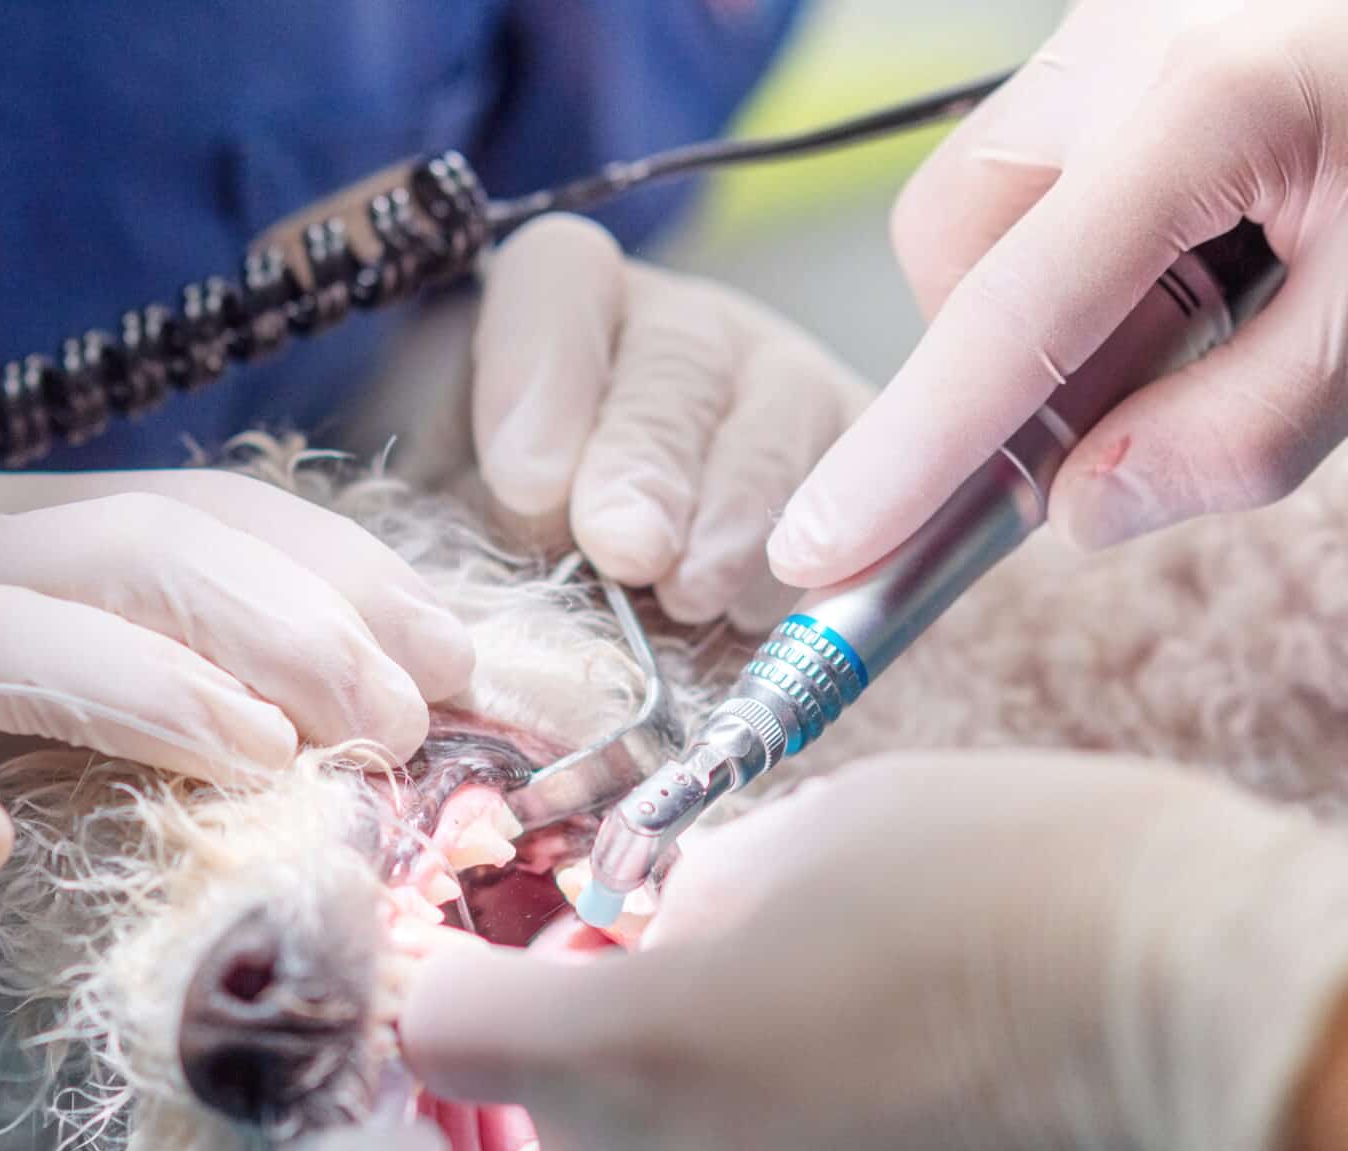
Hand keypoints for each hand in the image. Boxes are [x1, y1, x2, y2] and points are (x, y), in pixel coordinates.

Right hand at [0, 468, 472, 1084]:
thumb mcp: (24, 686)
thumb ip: (166, 680)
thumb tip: (379, 720)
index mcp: (17, 545)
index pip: (207, 520)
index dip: (350, 579)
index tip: (476, 665)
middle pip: (120, 554)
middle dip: (283, 619)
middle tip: (404, 714)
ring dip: (133, 689)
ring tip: (261, 756)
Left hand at [471, 213, 869, 629]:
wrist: (650, 677)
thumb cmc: (528, 596)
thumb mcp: (471, 546)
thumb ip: (478, 523)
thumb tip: (526, 507)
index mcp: (564, 330)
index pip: (560, 276)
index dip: (544, 359)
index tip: (525, 477)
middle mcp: (683, 339)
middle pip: (679, 357)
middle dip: (648, 458)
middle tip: (627, 547)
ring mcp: (788, 393)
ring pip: (784, 419)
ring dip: (735, 517)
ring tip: (692, 596)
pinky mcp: (876, 471)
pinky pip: (872, 497)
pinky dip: (820, 565)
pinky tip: (763, 619)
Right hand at [769, 0, 1347, 582]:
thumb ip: (1237, 434)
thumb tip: (1079, 511)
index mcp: (1198, 108)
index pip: (1003, 323)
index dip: (903, 457)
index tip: (818, 555)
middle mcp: (1130, 41)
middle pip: (953, 238)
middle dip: (990, 353)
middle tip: (1115, 418)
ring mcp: (1133, 17)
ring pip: (998, 195)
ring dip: (1055, 295)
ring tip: (1219, 306)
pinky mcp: (1156, 23)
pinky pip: (1064, 153)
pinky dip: (1108, 240)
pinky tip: (1232, 245)